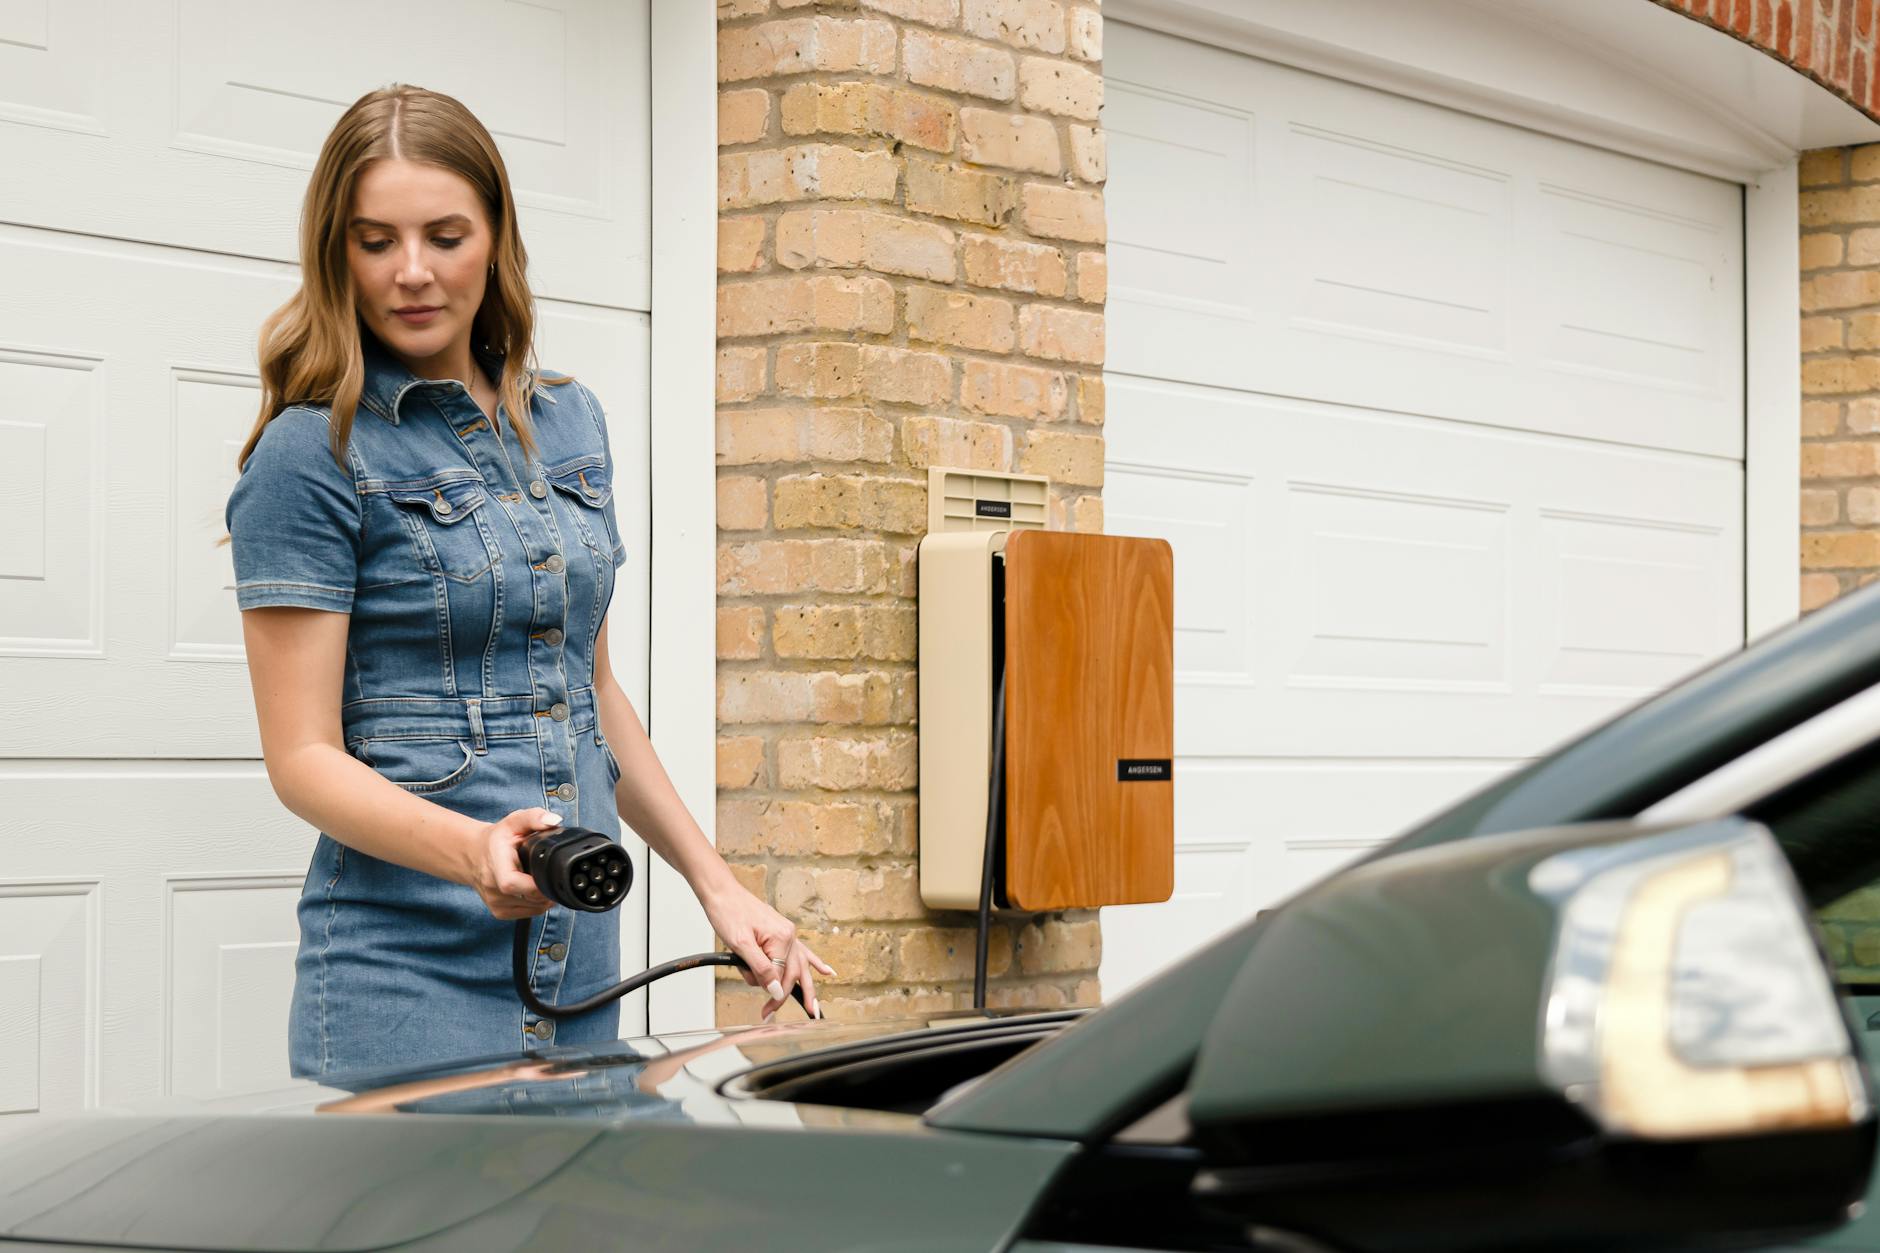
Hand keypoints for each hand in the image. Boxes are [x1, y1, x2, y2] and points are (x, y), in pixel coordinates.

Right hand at [467, 808, 559, 919]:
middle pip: (529, 898)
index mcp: (496, 864)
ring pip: (533, 908)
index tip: (549, 874)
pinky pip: (528, 913)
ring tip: (542, 878)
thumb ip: (534, 817)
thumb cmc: (498, 839)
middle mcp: (492, 887)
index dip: (535, 885)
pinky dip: (538, 904)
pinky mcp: (499, 912)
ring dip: (545, 897)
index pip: (511, 883)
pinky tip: (536, 889)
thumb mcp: (514, 821)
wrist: (474, 855)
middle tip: (552, 873)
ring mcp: (495, 903)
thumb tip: (554, 820)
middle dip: (548, 888)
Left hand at [701, 879, 835, 1019]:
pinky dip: (814, 963)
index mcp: (781, 938)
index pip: (781, 976)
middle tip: (772, 1014)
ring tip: (813, 1007)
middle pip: (793, 973)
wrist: (722, 892)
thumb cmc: (728, 913)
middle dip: (784, 995)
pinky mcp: (782, 932)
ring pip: (800, 965)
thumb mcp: (740, 944)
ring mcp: (788, 933)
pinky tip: (828, 972)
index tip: (764, 1010)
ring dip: (805, 986)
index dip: (772, 994)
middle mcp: (789, 935)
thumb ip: (760, 968)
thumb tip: (775, 991)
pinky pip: (802, 951)